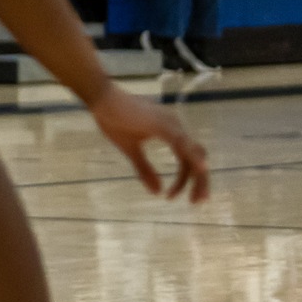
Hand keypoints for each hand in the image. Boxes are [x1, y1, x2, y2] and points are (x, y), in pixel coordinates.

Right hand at [86, 85, 209, 200]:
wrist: (101, 99)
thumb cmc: (114, 119)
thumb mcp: (130, 149)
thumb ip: (144, 169)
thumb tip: (157, 192)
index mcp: (170, 131)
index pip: (188, 158)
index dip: (190, 179)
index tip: (181, 198)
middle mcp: (176, 126)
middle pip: (197, 157)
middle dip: (200, 181)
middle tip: (198, 202)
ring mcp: (171, 124)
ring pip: (193, 153)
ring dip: (197, 176)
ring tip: (195, 197)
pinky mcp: (162, 124)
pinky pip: (182, 143)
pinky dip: (192, 157)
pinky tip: (200, 169)